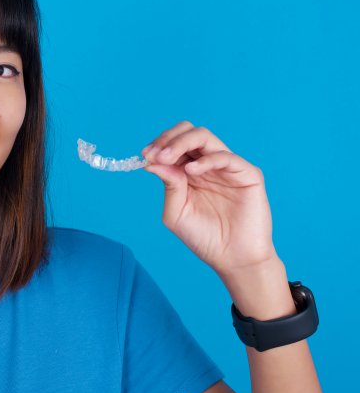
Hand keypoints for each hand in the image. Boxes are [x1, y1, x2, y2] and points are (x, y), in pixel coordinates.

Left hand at [141, 120, 278, 276]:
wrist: (233, 259)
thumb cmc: (204, 237)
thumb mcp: (176, 212)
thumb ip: (168, 185)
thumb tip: (152, 161)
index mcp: (189, 170)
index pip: (173, 143)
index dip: (158, 144)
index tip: (144, 155)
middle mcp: (207, 164)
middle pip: (189, 133)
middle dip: (168, 138)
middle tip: (154, 153)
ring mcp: (227, 167)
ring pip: (205, 137)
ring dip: (181, 143)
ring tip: (166, 157)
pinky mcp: (247, 174)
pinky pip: (226, 157)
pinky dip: (206, 159)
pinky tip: (191, 170)